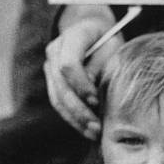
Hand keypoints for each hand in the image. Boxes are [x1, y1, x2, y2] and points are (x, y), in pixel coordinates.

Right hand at [44, 0, 123, 138]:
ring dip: (76, 119)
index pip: (68, 64)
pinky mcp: (52, 82)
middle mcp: (55, 51)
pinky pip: (58, 103)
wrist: (92, 30)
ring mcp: (50, 67)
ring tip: (94, 133)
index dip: (81, 85)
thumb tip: (91, 95)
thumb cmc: (108, 39)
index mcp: (71, 37)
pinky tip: (87, 130)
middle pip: (61, 86)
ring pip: (57, 98)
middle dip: (79, 109)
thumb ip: (102, 66)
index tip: (96, 101)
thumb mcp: (112, 47)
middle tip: (97, 127)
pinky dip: (73, 119)